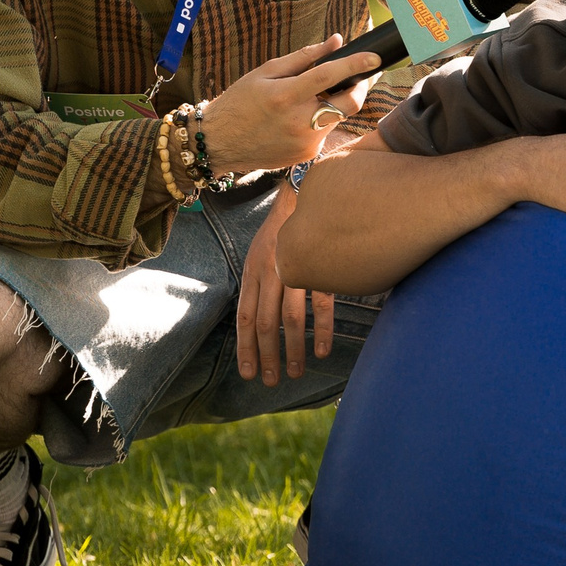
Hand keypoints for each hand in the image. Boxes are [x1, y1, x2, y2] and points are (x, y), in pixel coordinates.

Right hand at [199, 35, 381, 174]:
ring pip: (338, 118)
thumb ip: (304, 57)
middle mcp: (299, 122)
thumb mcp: (265, 72)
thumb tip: (335, 42)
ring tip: (316, 96)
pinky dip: (321, 121)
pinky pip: (325, 132)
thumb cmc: (240, 102)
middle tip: (361, 75)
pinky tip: (300, 118)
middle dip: (360, 87)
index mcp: (285, 96)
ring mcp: (306, 143)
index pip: (328, 76)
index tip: (375, 56)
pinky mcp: (307, 155)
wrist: (219, 143)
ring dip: (336, 104)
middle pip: (349, 104)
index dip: (355, 64)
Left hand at [237, 187, 334, 384]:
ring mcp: (294, 267)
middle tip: (271, 381)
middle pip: (263, 323)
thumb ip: (261, 279)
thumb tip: (258, 315)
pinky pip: (320, 303)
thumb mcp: (264, 248)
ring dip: (291, 349)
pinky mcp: (319, 263)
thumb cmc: (288, 222)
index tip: (249, 373)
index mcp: (253, 270)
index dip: (245, 347)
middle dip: (266, 355)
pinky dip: (321, 329)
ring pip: (289, 318)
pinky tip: (321, 351)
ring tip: (294, 373)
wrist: (307, 184)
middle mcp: (269, 270)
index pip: (244, 317)